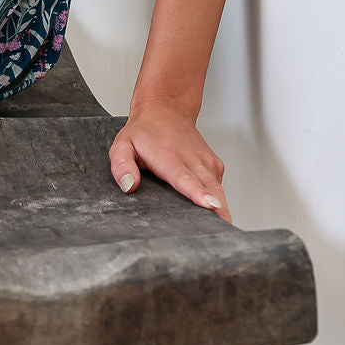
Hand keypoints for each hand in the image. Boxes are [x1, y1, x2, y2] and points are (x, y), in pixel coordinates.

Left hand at [108, 102, 231, 223]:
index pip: (185, 178)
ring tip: (222, 233)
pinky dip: (219, 203)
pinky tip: (211, 213)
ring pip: (219, 192)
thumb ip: (121, 165)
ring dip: (222, 212)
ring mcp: (207, 162)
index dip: (198, 193)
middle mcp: (192, 159)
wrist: (166, 109)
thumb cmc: (144, 132)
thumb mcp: (122, 145)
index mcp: (168, 157)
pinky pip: (219, 189)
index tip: (210, 205)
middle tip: (221, 235)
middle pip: (210, 189)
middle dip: (218, 212)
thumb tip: (129, 186)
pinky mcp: (215, 167)